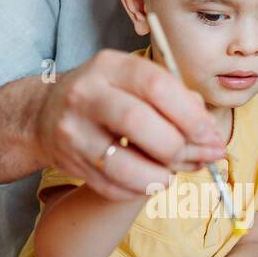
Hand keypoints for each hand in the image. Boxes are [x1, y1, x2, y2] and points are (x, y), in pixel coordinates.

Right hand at [35, 50, 227, 199]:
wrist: (45, 114)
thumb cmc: (107, 97)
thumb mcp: (135, 82)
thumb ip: (175, 99)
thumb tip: (210, 135)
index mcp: (110, 66)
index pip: (156, 85)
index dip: (190, 114)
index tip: (211, 134)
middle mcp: (86, 95)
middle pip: (138, 123)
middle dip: (178, 146)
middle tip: (201, 157)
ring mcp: (73, 131)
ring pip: (123, 165)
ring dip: (160, 176)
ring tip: (174, 174)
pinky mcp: (69, 163)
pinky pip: (112, 186)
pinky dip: (140, 189)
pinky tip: (151, 180)